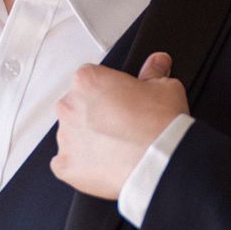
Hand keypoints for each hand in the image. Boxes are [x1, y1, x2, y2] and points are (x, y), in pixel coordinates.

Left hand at [48, 51, 187, 201]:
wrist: (161, 163)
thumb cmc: (161, 125)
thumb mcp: (165, 87)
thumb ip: (153, 72)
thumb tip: (157, 63)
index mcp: (88, 81)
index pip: (91, 79)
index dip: (109, 91)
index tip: (121, 102)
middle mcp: (69, 106)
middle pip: (77, 106)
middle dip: (95, 114)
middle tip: (121, 126)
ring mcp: (65, 137)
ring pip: (73, 134)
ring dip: (88, 139)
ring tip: (117, 149)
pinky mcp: (65, 165)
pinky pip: (67, 162)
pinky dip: (83, 164)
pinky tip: (106, 164)